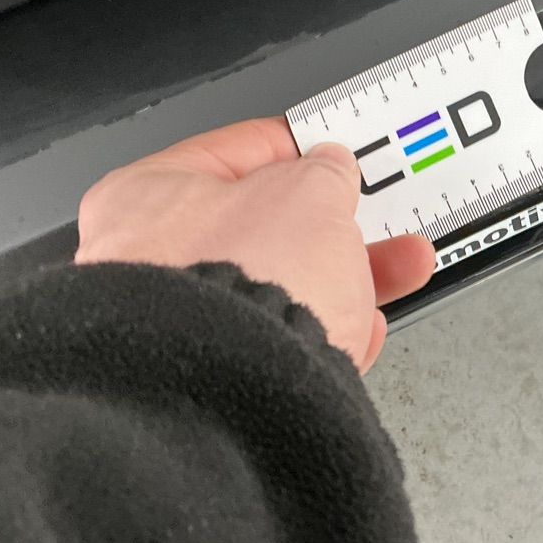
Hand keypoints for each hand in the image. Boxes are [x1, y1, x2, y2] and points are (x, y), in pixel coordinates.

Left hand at [75, 117, 435, 372]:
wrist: (230, 396)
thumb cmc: (237, 287)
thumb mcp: (309, 195)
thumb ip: (324, 173)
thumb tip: (330, 170)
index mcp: (144, 197)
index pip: (231, 152)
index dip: (294, 146)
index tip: (330, 150)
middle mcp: (143, 262)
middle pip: (258, 227)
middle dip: (330, 223)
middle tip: (364, 214)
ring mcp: (174, 328)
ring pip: (275, 288)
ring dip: (345, 275)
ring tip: (399, 268)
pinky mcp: (208, 382)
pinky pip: (275, 346)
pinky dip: (322, 334)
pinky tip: (361, 330)